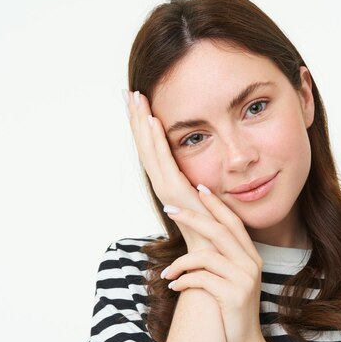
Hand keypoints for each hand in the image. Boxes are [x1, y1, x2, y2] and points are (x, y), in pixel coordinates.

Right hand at [125, 89, 213, 250]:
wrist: (214, 251)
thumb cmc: (213, 225)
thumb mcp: (205, 195)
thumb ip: (200, 183)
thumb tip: (201, 173)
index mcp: (169, 180)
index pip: (153, 146)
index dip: (142, 124)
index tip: (137, 100)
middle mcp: (163, 181)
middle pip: (145, 143)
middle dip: (135, 116)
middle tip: (126, 91)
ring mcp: (166, 185)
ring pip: (149, 147)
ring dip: (140, 121)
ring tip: (133, 97)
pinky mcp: (175, 190)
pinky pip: (162, 159)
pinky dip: (155, 139)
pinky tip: (151, 119)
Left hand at [160, 186, 266, 341]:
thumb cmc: (229, 308)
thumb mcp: (230, 278)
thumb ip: (220, 257)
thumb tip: (198, 234)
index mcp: (250, 255)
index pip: (232, 222)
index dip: (215, 204)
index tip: (197, 187)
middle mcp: (251, 263)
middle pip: (218, 231)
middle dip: (192, 216)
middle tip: (169, 208)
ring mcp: (244, 279)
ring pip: (206, 256)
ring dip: (179, 263)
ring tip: (166, 273)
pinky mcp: (234, 295)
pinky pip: (201, 279)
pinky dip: (183, 281)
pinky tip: (174, 287)